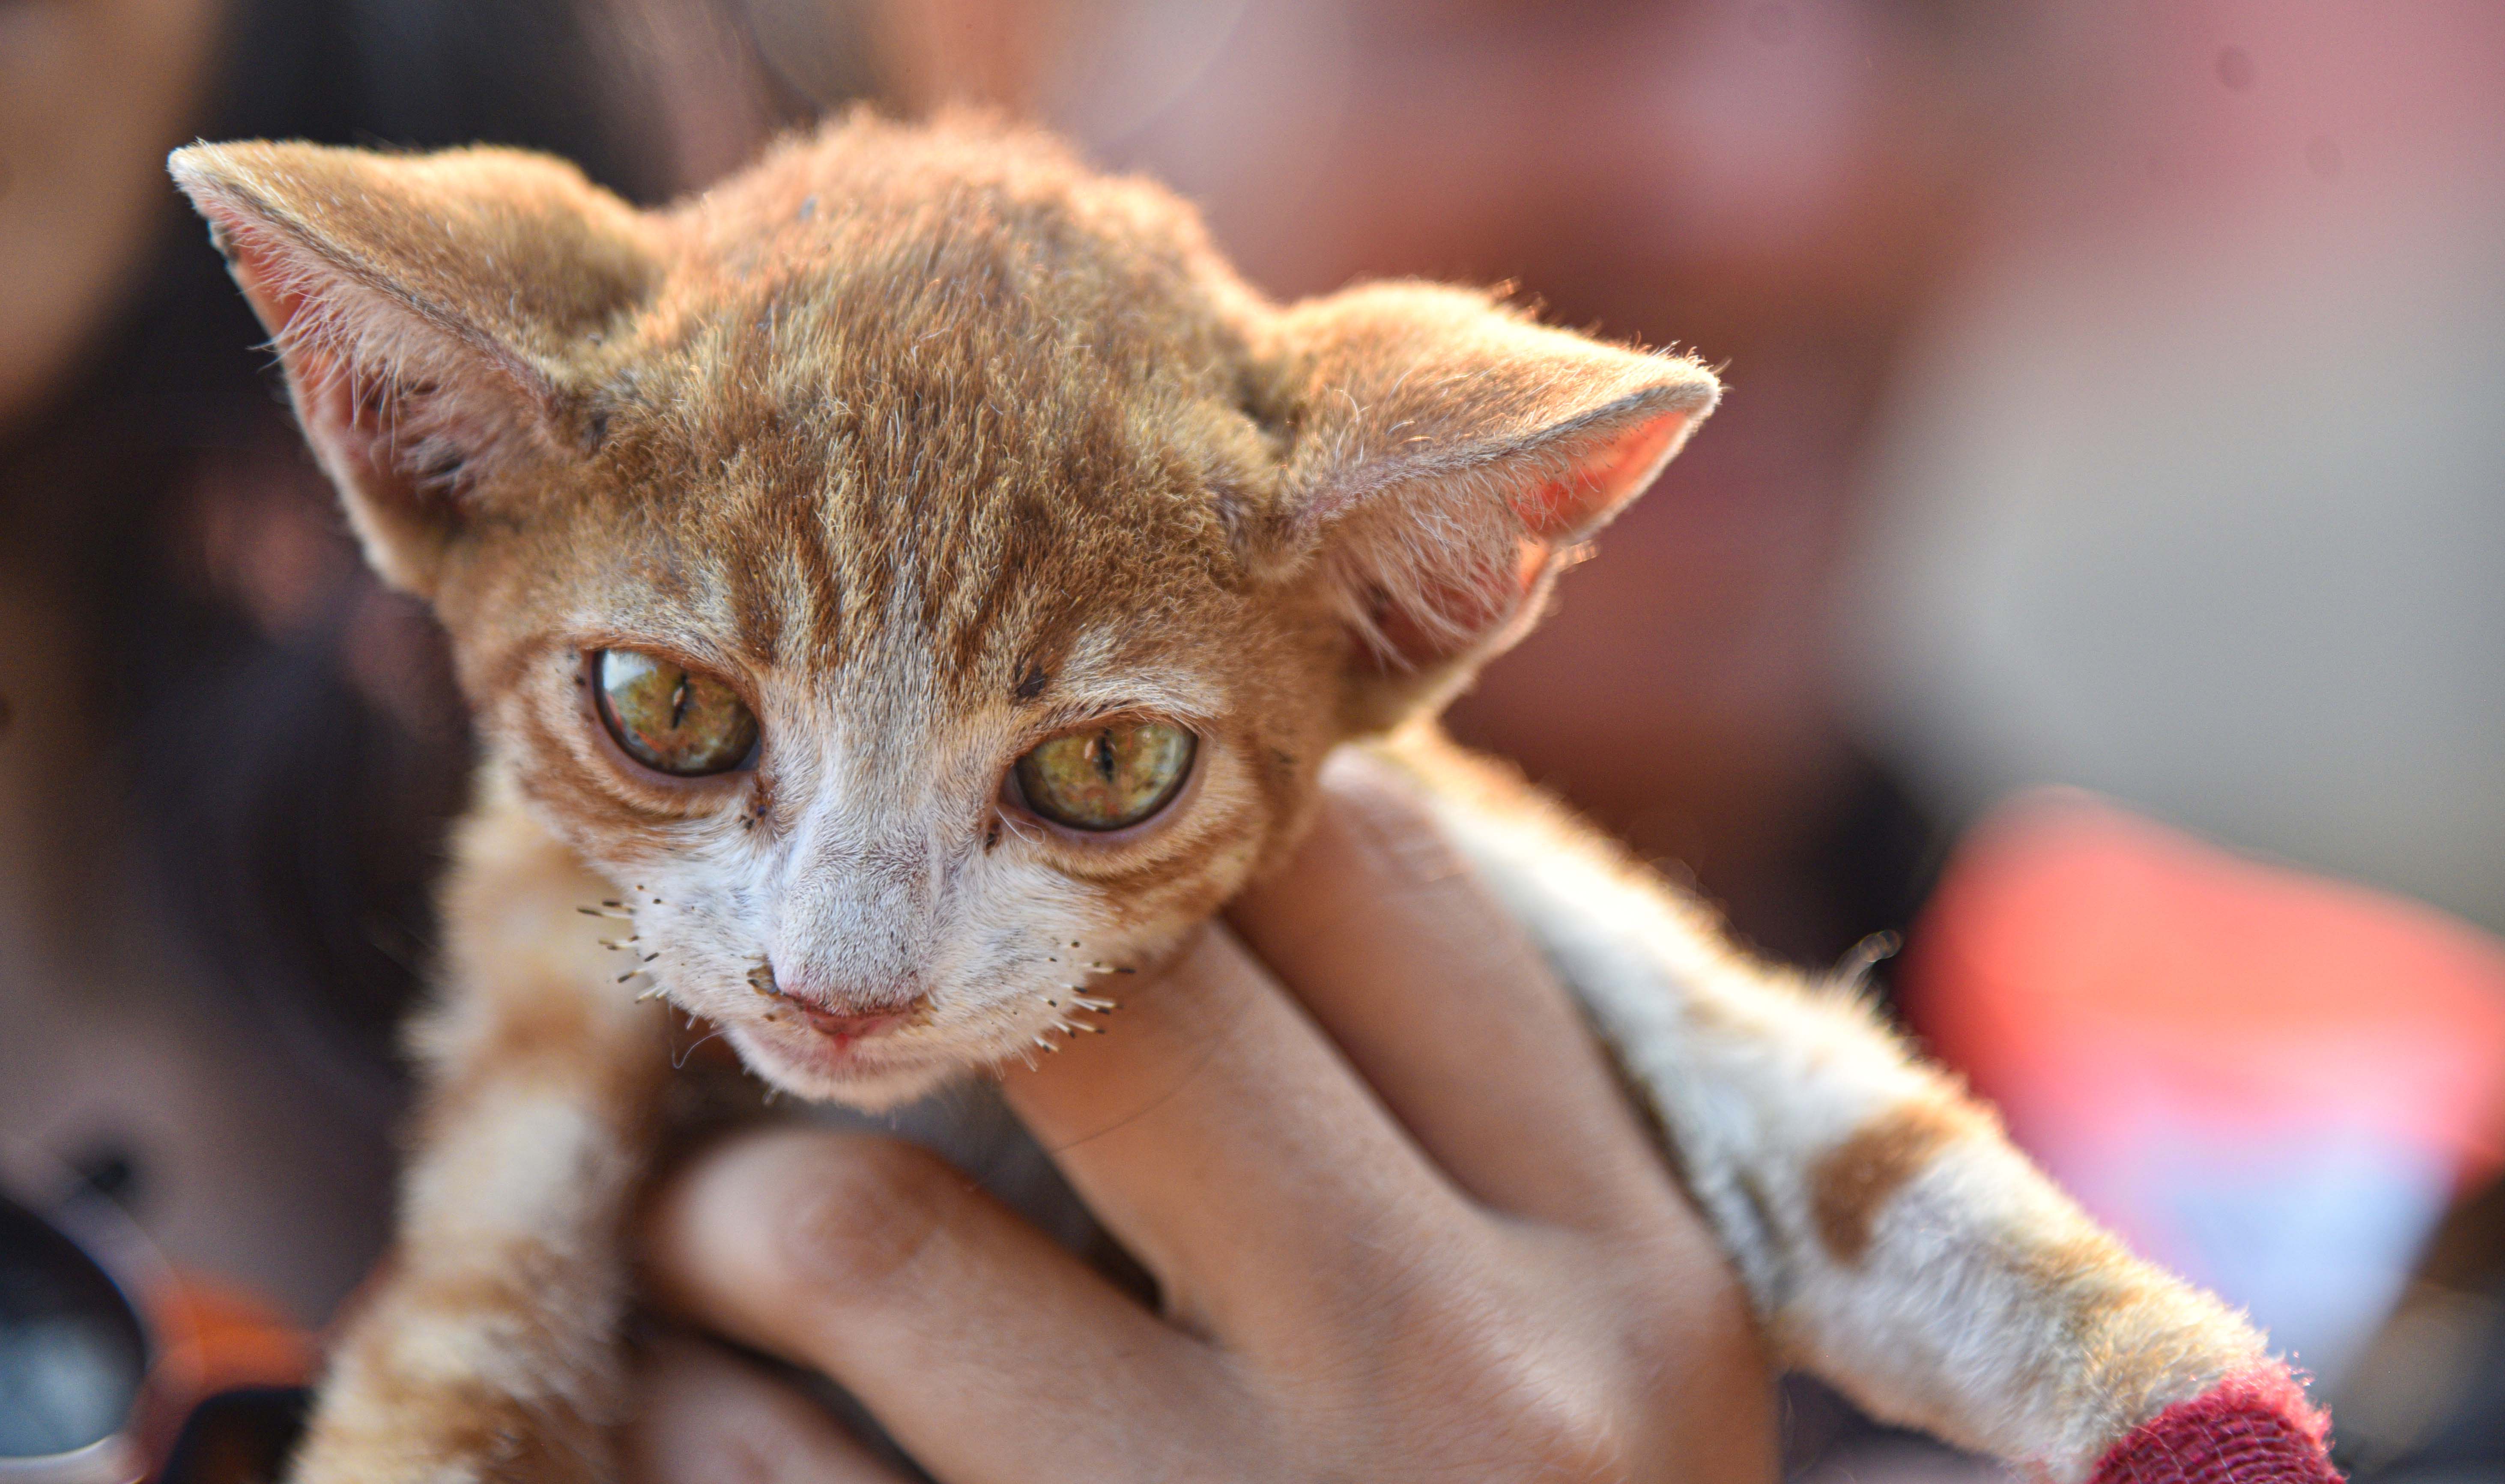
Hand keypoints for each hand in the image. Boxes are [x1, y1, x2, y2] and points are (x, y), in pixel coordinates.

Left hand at [632, 753, 1776, 1482]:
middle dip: (965, 984)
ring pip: (851, 1234)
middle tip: (883, 1017)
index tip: (1093, 873)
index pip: (1386, 883)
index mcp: (1639, 1296)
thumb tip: (1202, 892)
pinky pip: (738, 1475)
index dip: (1207, 839)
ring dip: (740, 1212)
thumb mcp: (1600, 1399)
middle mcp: (1473, 1400)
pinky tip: (714, 1425)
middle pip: (1123, 1001)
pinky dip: (683, 1423)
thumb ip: (1452, 1154)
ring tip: (736, 1248)